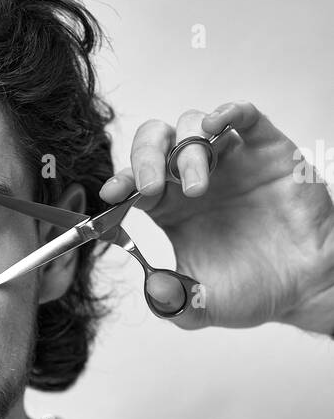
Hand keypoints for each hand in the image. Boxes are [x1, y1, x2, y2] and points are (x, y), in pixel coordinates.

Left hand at [98, 102, 333, 330]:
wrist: (306, 286)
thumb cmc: (253, 290)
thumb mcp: (201, 306)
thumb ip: (172, 301)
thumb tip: (153, 288)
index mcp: (170, 208)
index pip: (134, 182)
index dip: (120, 182)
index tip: (112, 194)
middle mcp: (192, 177)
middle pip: (156, 143)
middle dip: (145, 158)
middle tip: (151, 187)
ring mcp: (229, 160)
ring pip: (194, 127)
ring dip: (187, 150)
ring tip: (197, 187)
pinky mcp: (265, 149)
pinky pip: (245, 117)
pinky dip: (229, 112)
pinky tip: (215, 125)